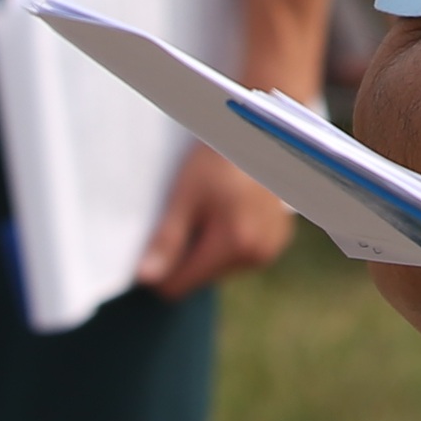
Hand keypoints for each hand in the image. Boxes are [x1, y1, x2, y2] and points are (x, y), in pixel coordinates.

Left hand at [133, 142, 295, 295]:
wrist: (263, 133)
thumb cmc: (221, 157)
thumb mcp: (186, 194)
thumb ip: (166, 239)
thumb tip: (144, 279)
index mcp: (234, 243)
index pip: (178, 286)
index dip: (158, 271)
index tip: (154, 242)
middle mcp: (256, 255)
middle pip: (199, 278)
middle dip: (187, 253)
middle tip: (191, 212)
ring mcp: (270, 250)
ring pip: (218, 269)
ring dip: (208, 246)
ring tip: (213, 207)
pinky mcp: (277, 242)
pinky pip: (238, 257)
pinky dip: (228, 241)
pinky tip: (231, 210)